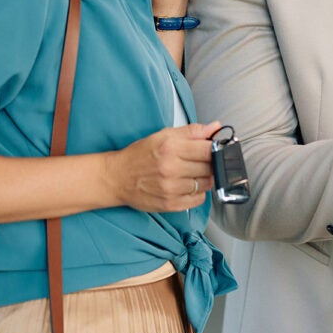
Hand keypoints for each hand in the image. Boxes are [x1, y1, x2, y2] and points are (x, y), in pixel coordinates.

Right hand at [107, 120, 221, 213]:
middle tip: (199, 161)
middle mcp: (171, 169)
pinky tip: (187, 186)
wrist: (117, 178)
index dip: (215, 148)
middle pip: (209, 167)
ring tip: (191, 173)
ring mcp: (171, 189)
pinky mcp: (171, 204)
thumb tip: (215, 128)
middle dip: (209, 163)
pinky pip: (198, 200)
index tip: (213, 149)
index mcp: (170, 148)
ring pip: (206, 184)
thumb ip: (191, 132)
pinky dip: (198, 193)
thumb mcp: (163, 136)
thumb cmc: (139, 156)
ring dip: (204, 178)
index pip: (209, 149)